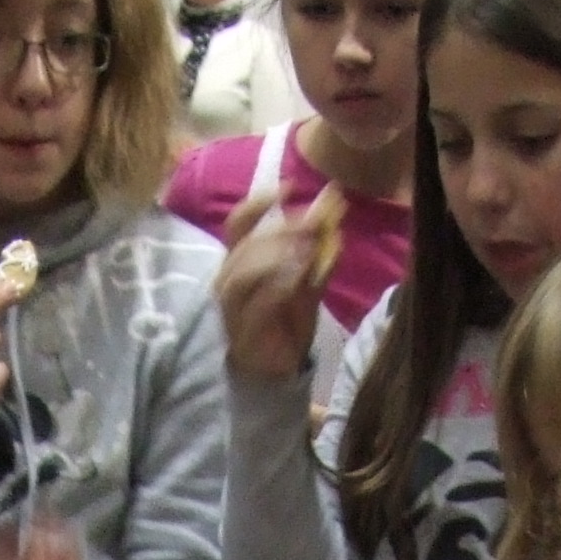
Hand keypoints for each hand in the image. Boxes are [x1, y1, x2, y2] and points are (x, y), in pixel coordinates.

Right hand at [213, 186, 338, 382]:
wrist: (279, 371)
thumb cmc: (287, 322)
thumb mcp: (307, 279)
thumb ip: (317, 246)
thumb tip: (333, 206)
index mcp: (238, 262)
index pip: (238, 224)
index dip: (259, 203)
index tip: (289, 187)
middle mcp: (227, 280)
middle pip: (246, 245)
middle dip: (282, 229)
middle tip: (315, 222)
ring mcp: (231, 308)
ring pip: (244, 272)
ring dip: (276, 256)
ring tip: (308, 250)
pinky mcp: (242, 333)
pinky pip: (256, 305)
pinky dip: (278, 288)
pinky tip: (298, 279)